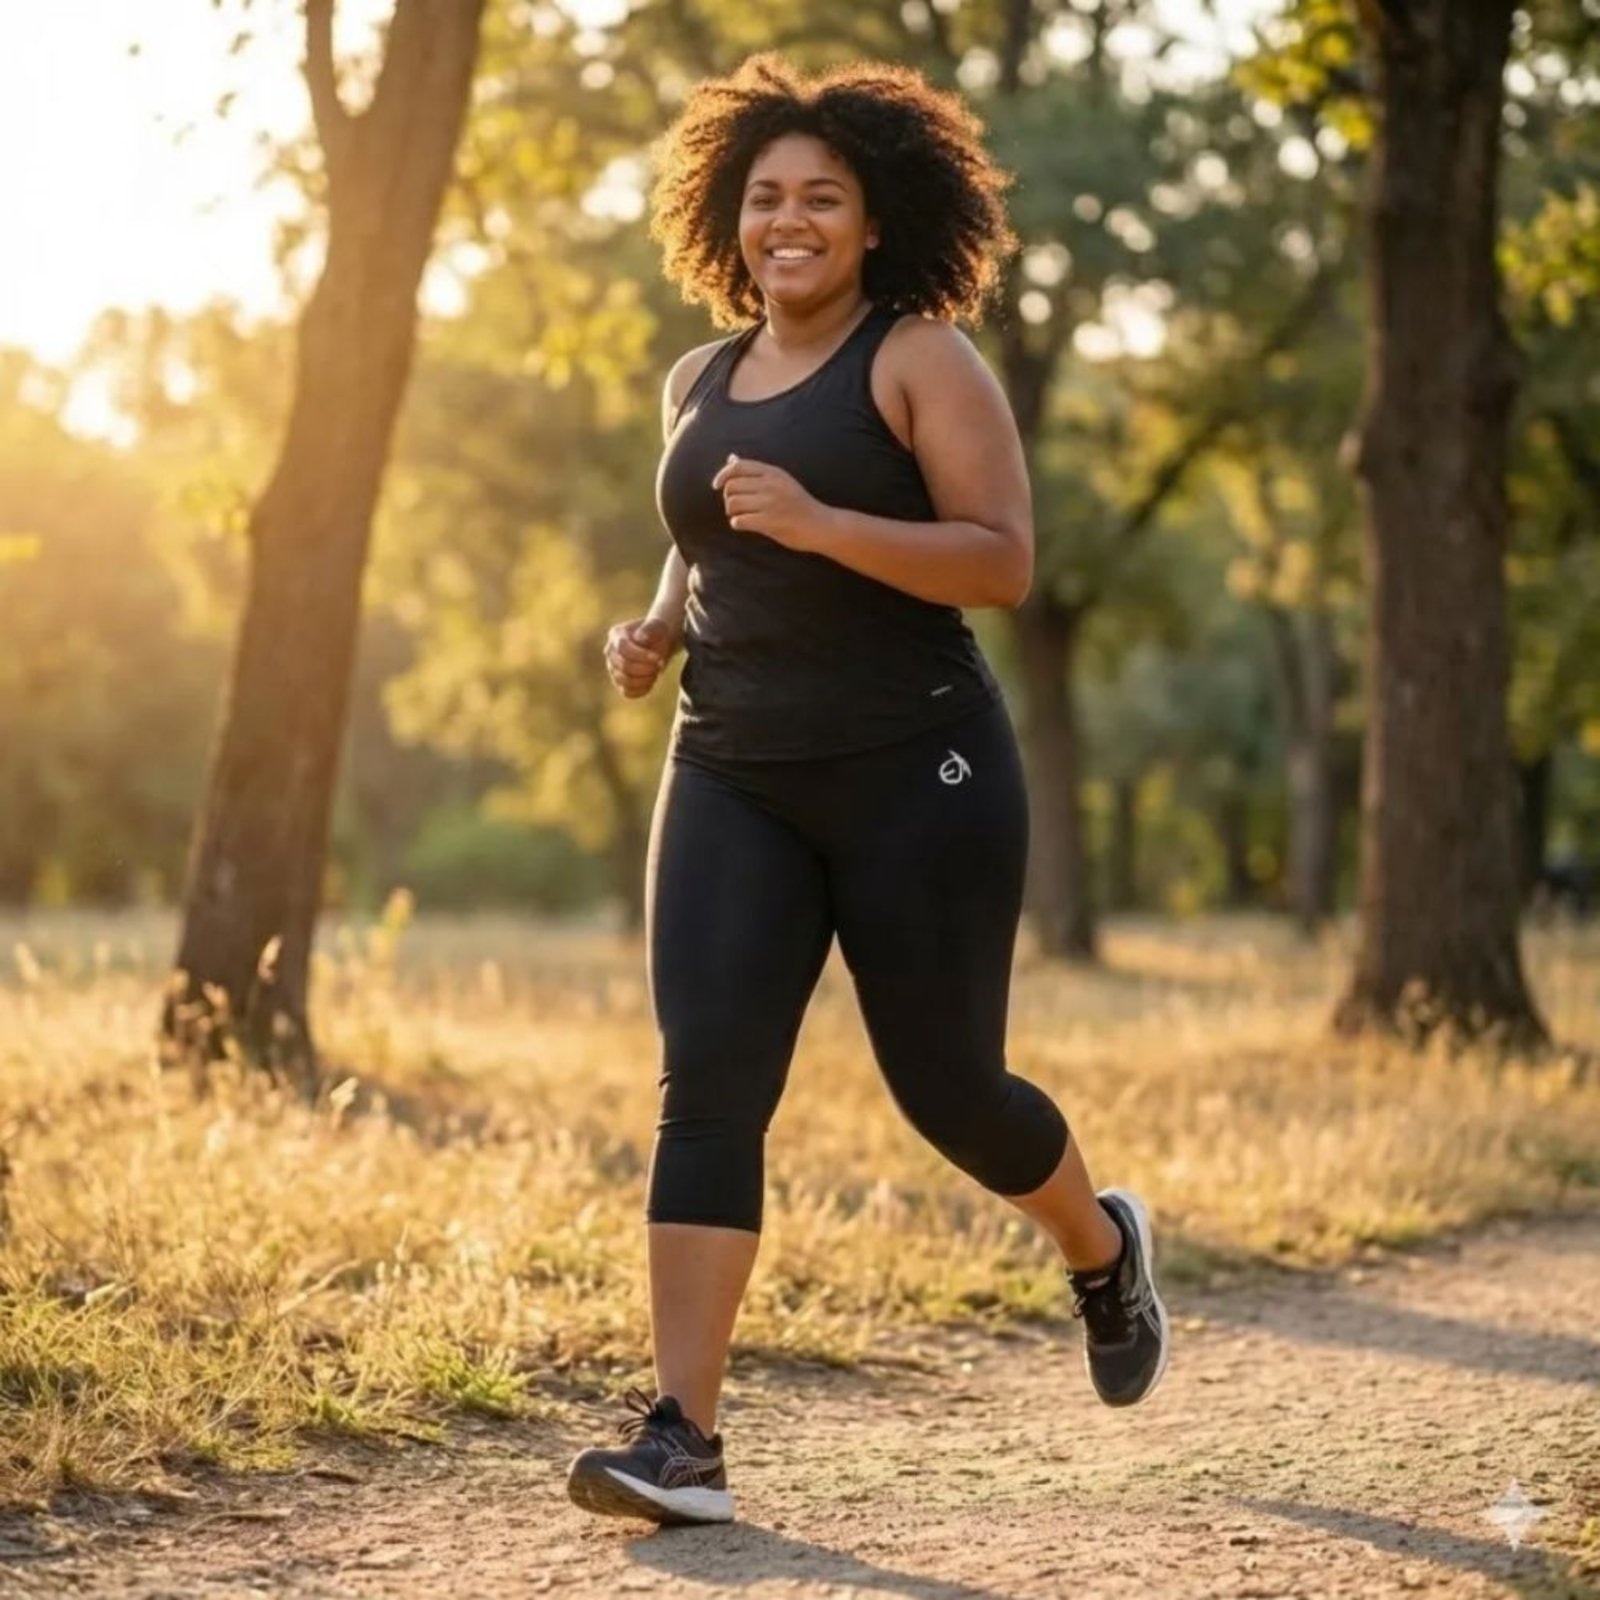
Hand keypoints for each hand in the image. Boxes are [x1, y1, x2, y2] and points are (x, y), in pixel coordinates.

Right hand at [603, 615, 672, 698]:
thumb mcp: (658, 625)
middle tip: (661, 664)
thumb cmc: (658, 632)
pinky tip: (652, 680)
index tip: (658, 658)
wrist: (659, 642)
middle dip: (646, 668)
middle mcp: (610, 652)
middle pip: (623, 666)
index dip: (641, 655)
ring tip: (656, 671)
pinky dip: (642, 689)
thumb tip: (640, 637)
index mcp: (616, 635)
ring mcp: (613, 668)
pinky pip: (627, 692)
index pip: (622, 648)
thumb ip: (650, 628)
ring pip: (623, 681)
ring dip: (645, 679)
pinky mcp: (620, 682)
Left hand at [711, 454, 832, 552]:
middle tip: (736, 506)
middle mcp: (770, 485)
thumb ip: (755, 471)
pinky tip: (744, 525)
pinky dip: (737, 524)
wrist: (821, 525)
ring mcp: (770, 504)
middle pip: (731, 486)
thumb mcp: (780, 480)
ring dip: (732, 512)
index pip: (738, 467)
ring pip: (732, 503)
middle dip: (728, 498)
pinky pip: (739, 521)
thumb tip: (731, 458)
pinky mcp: (770, 522)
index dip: (722, 475)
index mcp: (773, 473)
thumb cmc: (799, 504)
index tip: (716, 486)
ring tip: (741, 516)